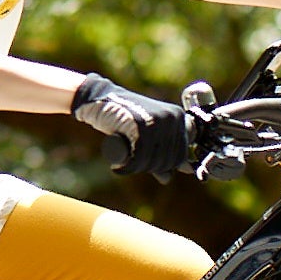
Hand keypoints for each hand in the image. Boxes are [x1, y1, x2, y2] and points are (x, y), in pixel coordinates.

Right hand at [70, 74, 189, 179]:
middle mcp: (172, 117)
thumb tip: (168, 179)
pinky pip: (139, 158)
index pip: (181, 156)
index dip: (164, 166)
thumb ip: (160, 154)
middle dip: (149, 167)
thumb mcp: (147, 135)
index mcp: (178, 117)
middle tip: (132, 161)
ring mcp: (158, 121)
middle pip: (168, 161)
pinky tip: (117, 167)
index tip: (147, 161)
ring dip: (136, 168)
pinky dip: (127, 167)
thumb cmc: (123, 119)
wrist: (99, 100)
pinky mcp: (141, 126)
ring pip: (154, 161)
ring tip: (124, 161)